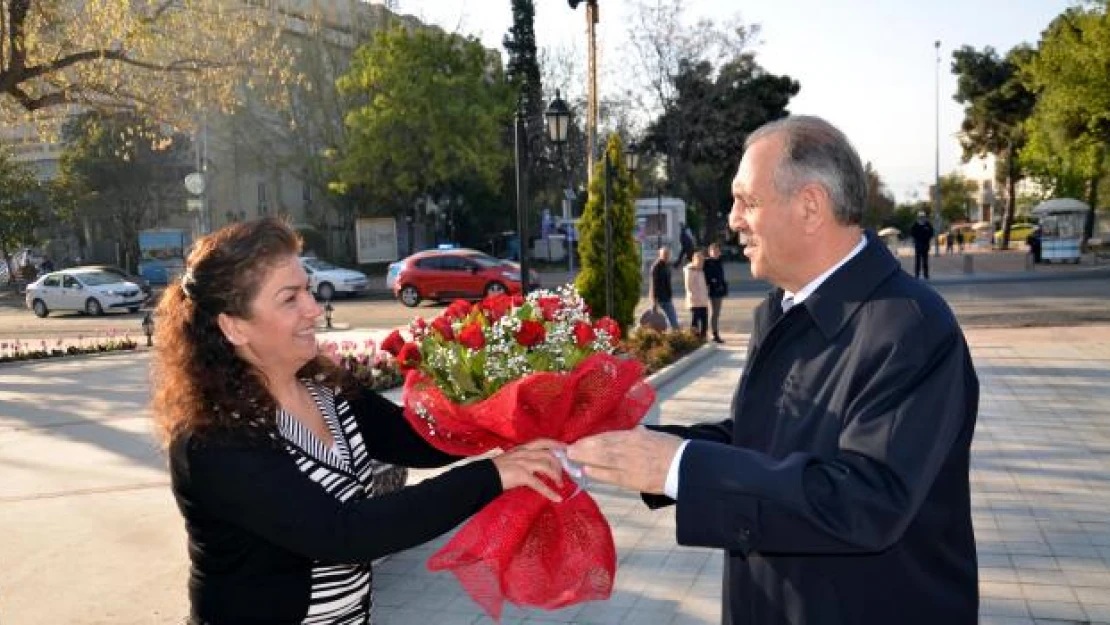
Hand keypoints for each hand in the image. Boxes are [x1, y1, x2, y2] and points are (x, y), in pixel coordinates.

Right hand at [492, 438, 564, 502]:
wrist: (483, 476)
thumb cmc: (496, 470)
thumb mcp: (512, 459)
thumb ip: (524, 460)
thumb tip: (537, 469)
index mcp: (522, 448)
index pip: (543, 442)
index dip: (556, 444)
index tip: (566, 448)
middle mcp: (524, 453)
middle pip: (549, 455)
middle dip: (559, 465)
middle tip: (563, 475)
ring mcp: (523, 463)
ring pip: (547, 466)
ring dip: (557, 477)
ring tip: (560, 486)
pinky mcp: (521, 475)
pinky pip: (540, 484)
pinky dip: (550, 492)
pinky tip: (557, 498)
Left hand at [567, 428, 682, 494]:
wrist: (685, 468)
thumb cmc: (672, 450)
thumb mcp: (654, 435)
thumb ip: (639, 434)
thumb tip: (633, 431)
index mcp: (636, 436)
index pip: (609, 436)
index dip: (591, 439)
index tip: (579, 440)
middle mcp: (631, 448)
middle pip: (602, 447)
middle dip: (583, 448)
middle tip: (568, 449)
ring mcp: (631, 465)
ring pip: (604, 460)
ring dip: (586, 459)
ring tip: (572, 459)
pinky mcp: (633, 480)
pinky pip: (612, 476)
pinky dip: (598, 474)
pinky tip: (587, 472)